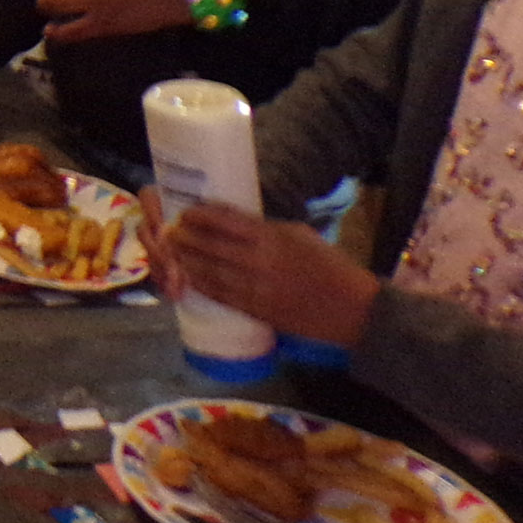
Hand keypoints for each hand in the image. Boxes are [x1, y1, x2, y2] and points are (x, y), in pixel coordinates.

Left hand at [161, 200, 379, 346]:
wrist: (352, 309)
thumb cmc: (330, 266)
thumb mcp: (301, 235)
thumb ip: (267, 229)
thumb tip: (236, 223)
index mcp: (273, 238)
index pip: (227, 222)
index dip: (201, 216)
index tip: (186, 211)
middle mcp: (260, 261)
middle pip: (211, 247)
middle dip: (186, 238)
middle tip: (170, 231)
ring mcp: (257, 288)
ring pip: (211, 273)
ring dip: (188, 261)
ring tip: (173, 252)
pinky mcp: (258, 310)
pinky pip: (222, 296)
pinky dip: (203, 285)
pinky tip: (191, 277)